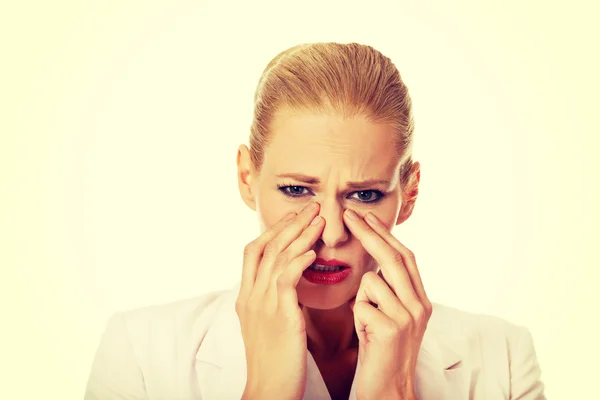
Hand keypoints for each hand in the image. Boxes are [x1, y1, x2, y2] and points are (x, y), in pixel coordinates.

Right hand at [236, 201, 324, 399]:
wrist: (268, 389)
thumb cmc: (274, 362)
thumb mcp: (267, 327)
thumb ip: (274, 303)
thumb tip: (288, 287)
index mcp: (246, 297)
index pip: (253, 252)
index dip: (273, 232)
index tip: (293, 219)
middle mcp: (250, 296)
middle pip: (265, 247)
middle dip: (289, 224)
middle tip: (310, 207)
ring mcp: (262, 304)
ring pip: (277, 257)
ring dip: (299, 235)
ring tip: (318, 220)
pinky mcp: (279, 314)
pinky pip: (287, 278)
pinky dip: (299, 260)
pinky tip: (314, 251)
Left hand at [343, 210, 431, 399]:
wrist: (389, 390)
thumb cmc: (381, 352)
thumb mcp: (391, 316)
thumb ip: (388, 290)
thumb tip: (373, 261)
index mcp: (420, 299)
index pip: (403, 257)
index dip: (384, 235)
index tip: (365, 217)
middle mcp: (420, 304)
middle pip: (393, 258)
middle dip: (369, 233)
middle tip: (347, 215)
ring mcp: (408, 316)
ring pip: (372, 281)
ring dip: (361, 298)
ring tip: (368, 324)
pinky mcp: (392, 329)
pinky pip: (361, 304)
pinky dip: (358, 316)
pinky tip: (366, 335)